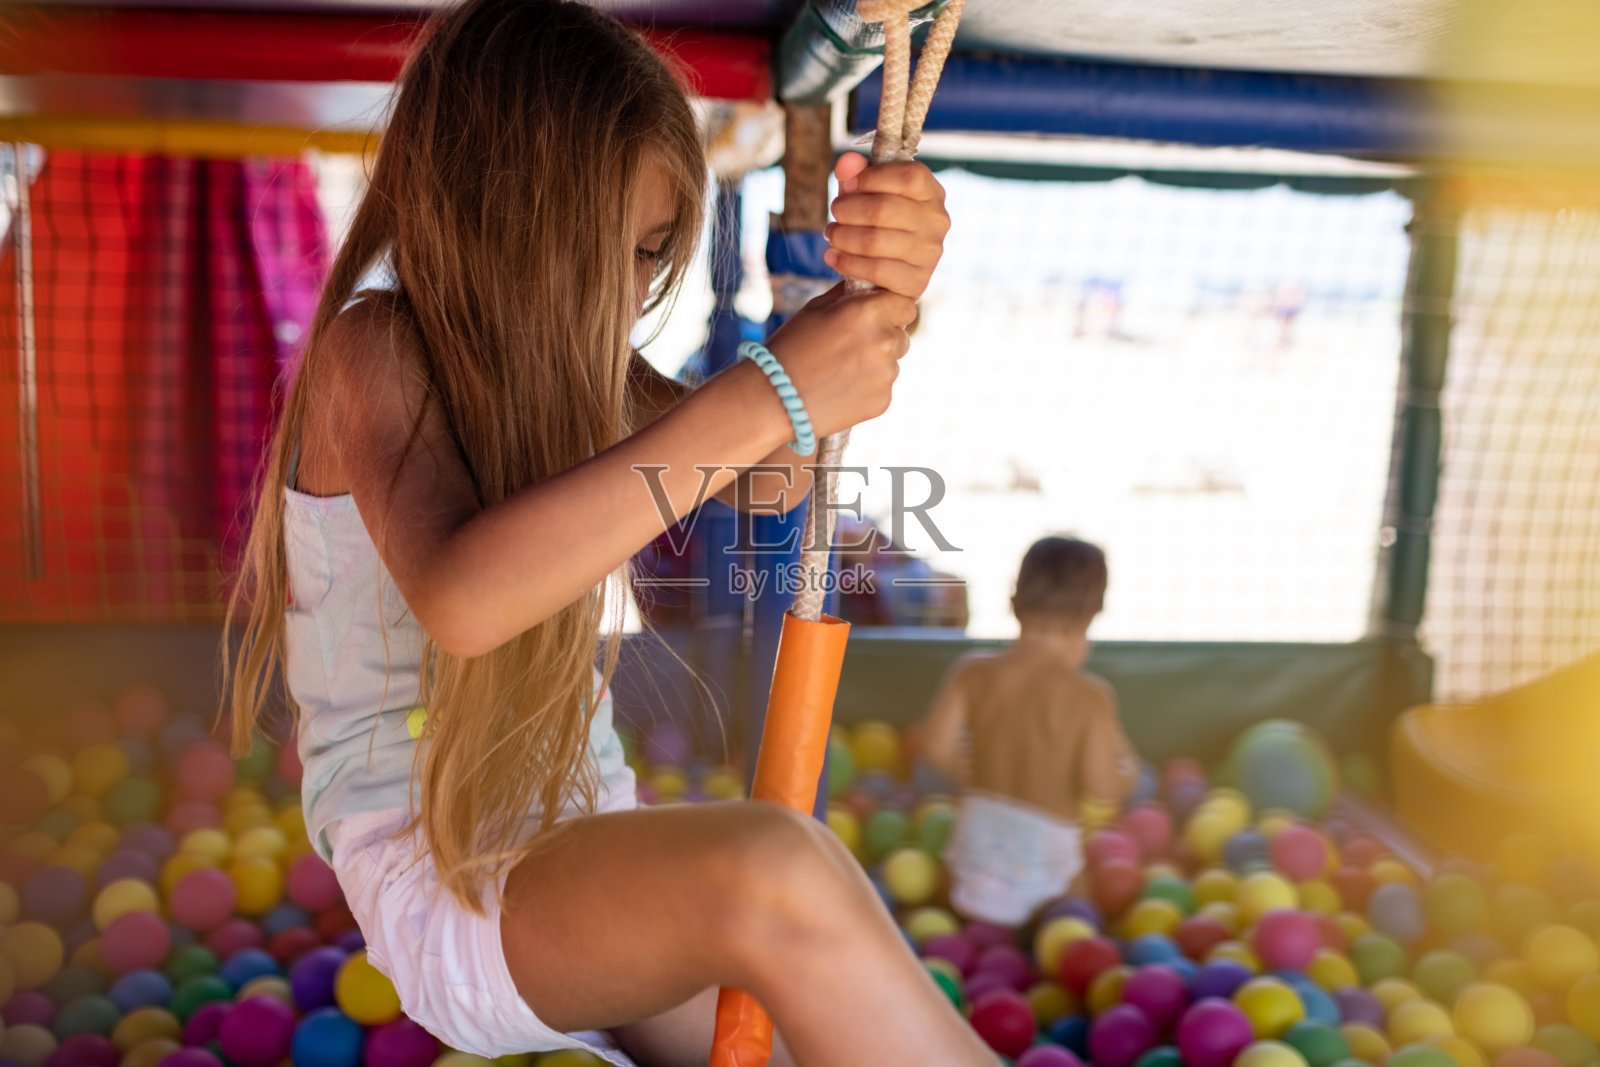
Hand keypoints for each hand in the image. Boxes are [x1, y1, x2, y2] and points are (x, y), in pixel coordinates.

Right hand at [764, 285, 917, 438]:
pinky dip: (868, 386)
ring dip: (876, 362)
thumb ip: (849, 295)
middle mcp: (884, 341)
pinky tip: (839, 388)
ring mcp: (886, 374)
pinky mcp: (883, 400)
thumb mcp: (815, 309)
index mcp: (869, 312)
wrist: (774, 399)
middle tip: (851, 346)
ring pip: (892, 362)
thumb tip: (867, 284)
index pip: (904, 304)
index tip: (874, 316)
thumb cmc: (790, 347)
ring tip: (840, 370)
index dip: (890, 309)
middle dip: (883, 336)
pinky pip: (883, 386)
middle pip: (901, 334)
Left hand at [823, 154, 949, 299]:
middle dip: (848, 209)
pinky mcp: (915, 282)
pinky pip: (875, 270)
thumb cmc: (877, 224)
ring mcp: (929, 254)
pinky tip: (833, 257)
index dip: (871, 177)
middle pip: (883, 209)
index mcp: (931, 192)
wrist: (884, 275)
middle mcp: (937, 222)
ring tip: (831, 234)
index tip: (848, 184)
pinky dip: (847, 262)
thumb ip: (856, 174)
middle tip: (835, 212)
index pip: (908, 177)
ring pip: (874, 241)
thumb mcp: (867, 194)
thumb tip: (845, 163)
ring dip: (842, 236)